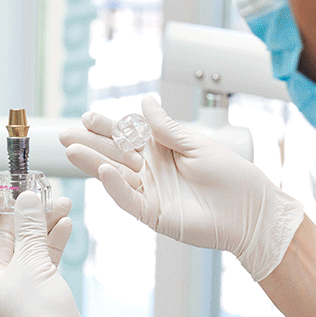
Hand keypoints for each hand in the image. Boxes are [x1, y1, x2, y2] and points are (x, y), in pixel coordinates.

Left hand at [0, 191, 100, 316]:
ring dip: (42, 224)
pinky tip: (65, 224)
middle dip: (22, 213)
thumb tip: (27, 199)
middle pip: (5, 237)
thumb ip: (29, 228)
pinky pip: (43, 260)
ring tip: (59, 202)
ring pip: (28, 246)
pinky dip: (53, 242)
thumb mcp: (31, 264)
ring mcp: (20, 288)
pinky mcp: (41, 292)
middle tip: (36, 190)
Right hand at [60, 95, 303, 281]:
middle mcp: (151, 171)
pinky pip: (129, 199)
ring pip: (115, 175)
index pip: (127, 135)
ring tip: (71, 149)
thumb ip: (165, 128)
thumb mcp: (196, 144)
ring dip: (94, 163)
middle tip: (64, 133)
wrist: (251, 211)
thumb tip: (144, 102)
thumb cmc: (232, 176)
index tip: (87, 116)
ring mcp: (150, 193)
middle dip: (89, 143)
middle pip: (113, 154)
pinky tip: (105, 171)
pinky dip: (116, 186)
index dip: (107, 126)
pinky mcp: (154, 214)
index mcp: (161, 150)